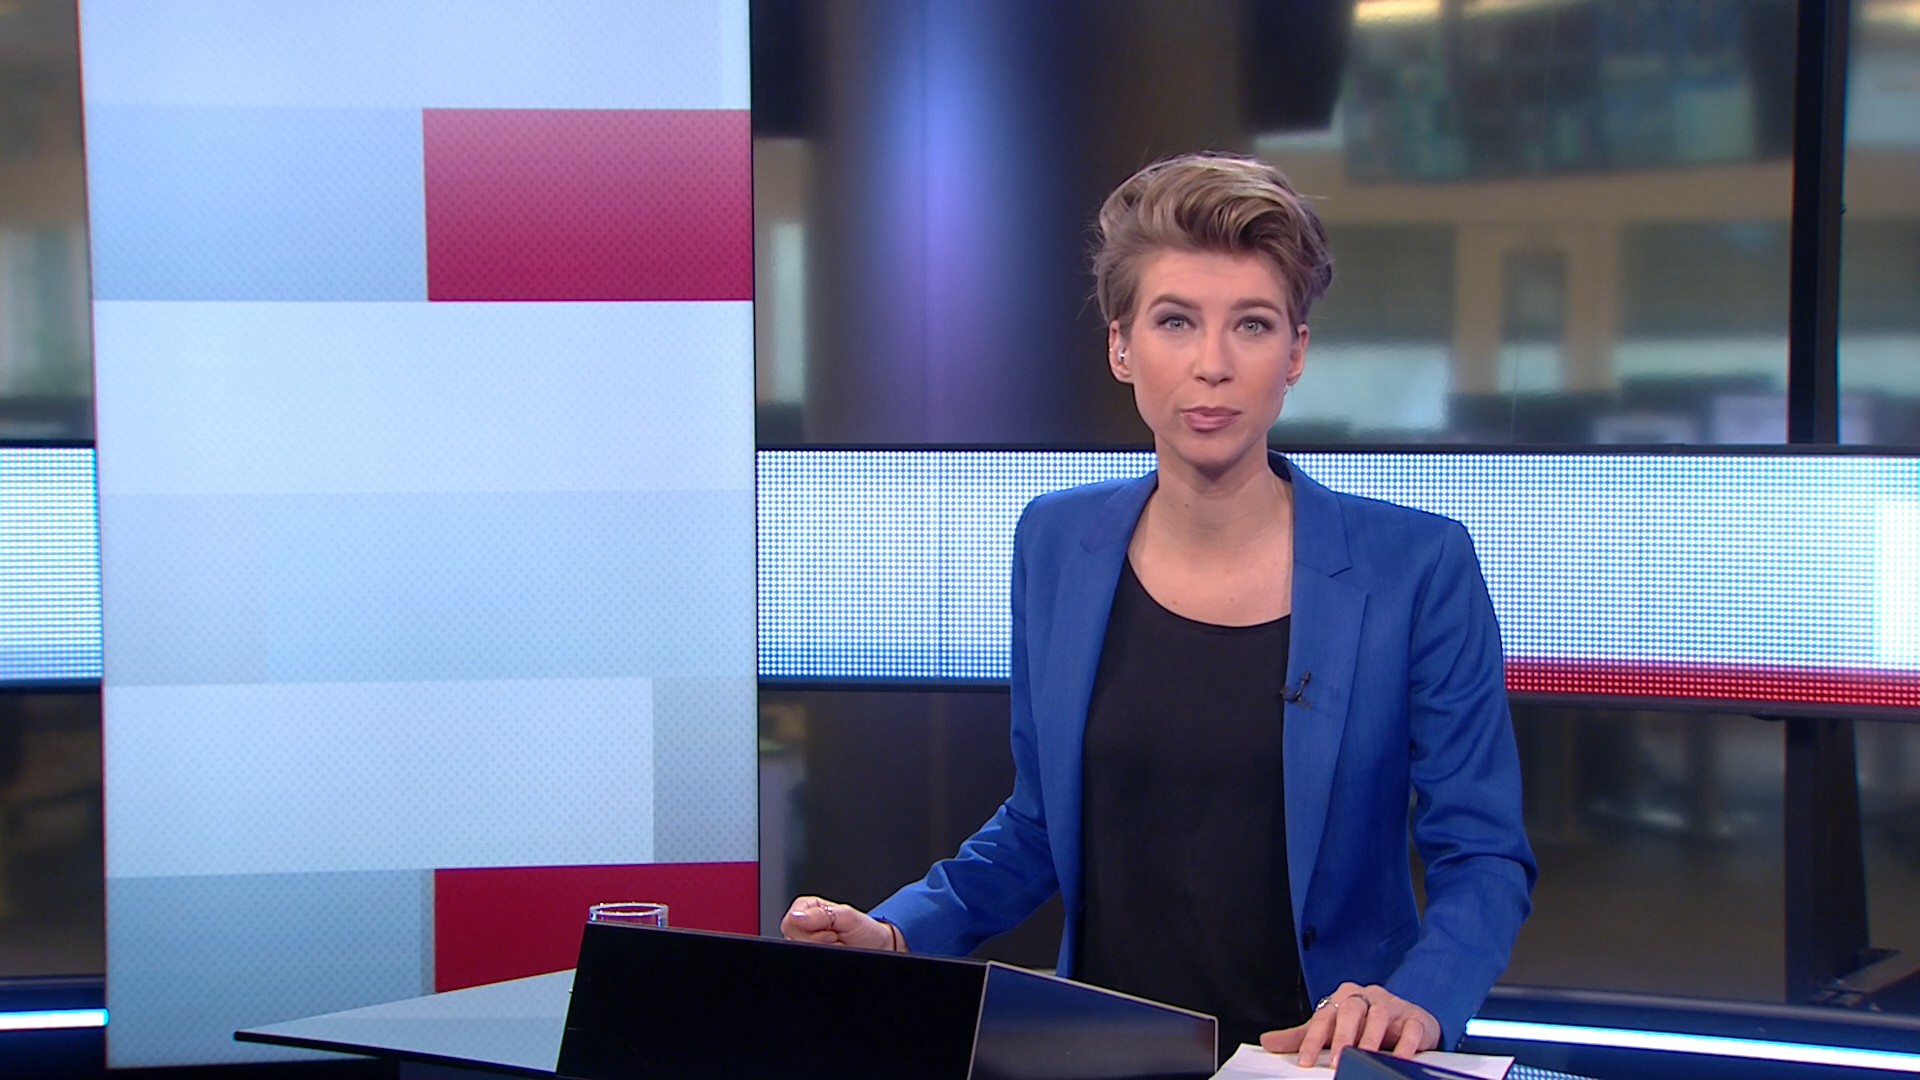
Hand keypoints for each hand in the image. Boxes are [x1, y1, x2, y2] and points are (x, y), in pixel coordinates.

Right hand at [780, 896, 904, 951]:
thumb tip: (795, 917)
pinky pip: (807, 964)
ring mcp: (803, 944)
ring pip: (799, 953)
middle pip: (792, 940)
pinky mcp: (809, 958)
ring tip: (836, 947)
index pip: (790, 922)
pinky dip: (822, 961)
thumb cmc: (863, 929)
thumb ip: (821, 915)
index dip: (810, 931)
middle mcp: (800, 926)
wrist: (877, 948)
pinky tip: (833, 955)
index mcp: (805, 908)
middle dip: (818, 942)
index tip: (831, 931)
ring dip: (821, 952)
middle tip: (836, 939)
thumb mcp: (847, 916)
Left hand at [1259, 982, 1439, 1065]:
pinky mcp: (1415, 1018)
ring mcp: (1392, 1006)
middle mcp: (1366, 997)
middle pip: (1350, 1010)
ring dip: (1370, 1039)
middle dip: (1342, 1037)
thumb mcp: (1332, 1028)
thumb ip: (1302, 1036)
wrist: (1408, 1016)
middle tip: (1336, 1061)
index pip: (1323, 1017)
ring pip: (1379, 1016)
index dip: (1312, 1040)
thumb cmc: (1365, 1023)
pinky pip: (1411, 1029)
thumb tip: (1267, 1041)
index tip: (1305, 1062)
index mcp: (1342, 998)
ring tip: (1363, 1059)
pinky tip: (1398, 1060)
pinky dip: (1405, 1045)